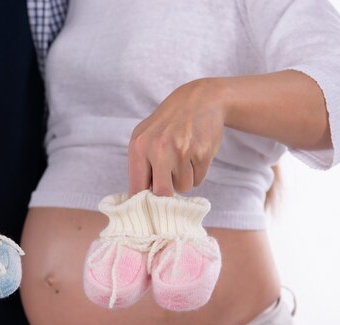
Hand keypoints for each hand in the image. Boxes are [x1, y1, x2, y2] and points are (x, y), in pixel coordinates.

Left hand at [128, 78, 224, 195]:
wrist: (200, 99)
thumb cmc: (167, 124)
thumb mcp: (145, 137)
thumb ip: (139, 166)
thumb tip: (138, 201)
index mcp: (139, 146)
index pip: (136, 188)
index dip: (142, 203)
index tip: (147, 209)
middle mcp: (159, 148)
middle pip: (162, 194)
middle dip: (166, 196)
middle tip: (169, 187)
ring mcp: (182, 150)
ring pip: (183, 187)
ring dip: (184, 180)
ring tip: (183, 159)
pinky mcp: (202, 153)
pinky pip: (198, 180)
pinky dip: (197, 173)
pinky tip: (194, 155)